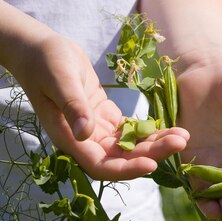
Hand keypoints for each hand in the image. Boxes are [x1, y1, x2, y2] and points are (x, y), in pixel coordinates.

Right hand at [9, 34, 188, 180]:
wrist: (39, 51)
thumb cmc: (46, 62)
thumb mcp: (60, 79)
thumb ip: (73, 106)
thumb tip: (84, 133)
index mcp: (70, 138)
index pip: (101, 166)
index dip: (126, 169)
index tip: (151, 165)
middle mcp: (84, 141)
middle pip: (122, 159)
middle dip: (152, 153)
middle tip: (180, 142)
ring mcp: (95, 131)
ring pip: (130, 147)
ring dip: (155, 144)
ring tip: (182, 136)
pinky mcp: (104, 118)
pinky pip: (130, 132)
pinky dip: (148, 132)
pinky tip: (169, 128)